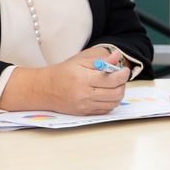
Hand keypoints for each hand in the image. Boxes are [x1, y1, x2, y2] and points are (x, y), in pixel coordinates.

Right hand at [1, 45, 126, 115]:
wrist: (44, 90)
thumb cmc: (62, 73)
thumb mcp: (80, 62)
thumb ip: (101, 61)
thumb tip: (118, 57)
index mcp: (84, 79)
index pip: (112, 80)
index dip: (123, 75)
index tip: (125, 70)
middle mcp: (84, 95)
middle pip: (115, 93)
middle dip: (122, 84)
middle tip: (120, 78)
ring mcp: (84, 106)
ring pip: (113, 103)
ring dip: (118, 94)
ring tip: (114, 86)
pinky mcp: (84, 113)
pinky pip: (105, 110)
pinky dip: (110, 102)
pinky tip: (106, 94)